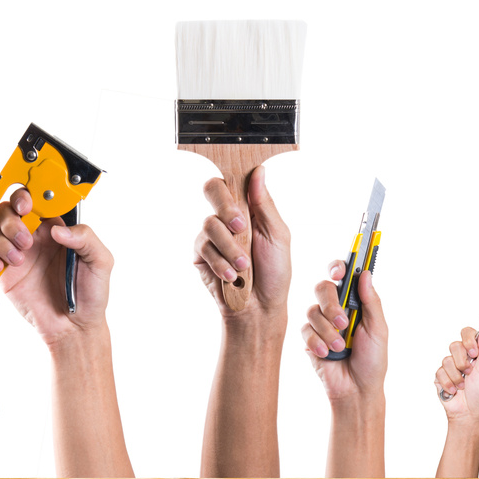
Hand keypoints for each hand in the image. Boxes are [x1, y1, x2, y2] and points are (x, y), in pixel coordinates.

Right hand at [0, 189, 112, 347]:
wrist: (74, 326)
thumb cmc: (90, 294)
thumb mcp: (101, 262)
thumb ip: (86, 238)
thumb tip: (59, 229)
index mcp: (57, 230)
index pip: (37, 201)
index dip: (28, 196)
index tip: (28, 204)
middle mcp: (35, 238)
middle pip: (9, 210)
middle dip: (12, 218)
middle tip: (25, 239)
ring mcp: (17, 254)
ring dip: (1, 239)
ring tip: (18, 259)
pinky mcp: (4, 273)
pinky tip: (2, 268)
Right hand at [194, 166, 290, 320]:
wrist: (260, 306)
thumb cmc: (275, 271)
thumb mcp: (278, 235)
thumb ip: (265, 204)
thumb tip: (259, 171)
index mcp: (249, 207)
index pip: (235, 180)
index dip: (232, 176)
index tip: (242, 184)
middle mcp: (228, 216)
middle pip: (213, 190)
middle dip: (226, 208)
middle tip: (240, 226)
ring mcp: (213, 234)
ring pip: (210, 223)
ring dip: (230, 247)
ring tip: (244, 265)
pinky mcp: (201, 253)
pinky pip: (204, 247)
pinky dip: (221, 263)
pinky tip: (233, 276)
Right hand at [303, 263, 387, 400]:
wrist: (356, 390)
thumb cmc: (372, 360)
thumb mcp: (378, 330)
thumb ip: (371, 301)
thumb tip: (366, 273)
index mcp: (355, 303)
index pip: (343, 276)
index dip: (338, 268)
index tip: (339, 273)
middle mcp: (336, 309)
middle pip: (322, 288)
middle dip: (331, 304)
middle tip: (343, 322)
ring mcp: (321, 323)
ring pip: (312, 311)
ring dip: (327, 331)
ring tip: (340, 347)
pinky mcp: (309, 339)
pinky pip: (305, 330)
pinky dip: (317, 342)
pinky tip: (327, 354)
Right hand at [435, 325, 478, 422]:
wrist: (468, 413)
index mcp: (475, 354)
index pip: (467, 333)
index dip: (468, 340)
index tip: (473, 352)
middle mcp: (462, 358)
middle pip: (454, 345)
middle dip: (462, 362)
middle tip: (469, 372)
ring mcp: (450, 367)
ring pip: (446, 360)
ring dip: (456, 376)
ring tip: (462, 385)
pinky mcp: (440, 377)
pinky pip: (439, 372)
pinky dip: (448, 384)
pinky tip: (454, 391)